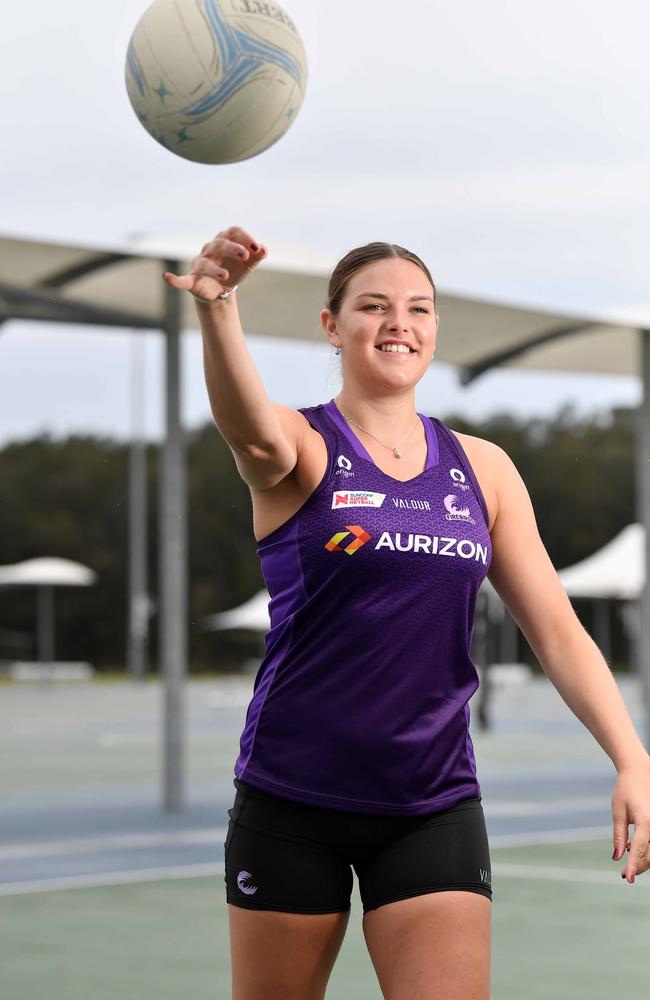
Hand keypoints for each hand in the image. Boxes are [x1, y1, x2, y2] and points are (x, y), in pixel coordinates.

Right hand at [162, 225, 266, 302]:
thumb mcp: (248, 265)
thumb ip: (257, 256)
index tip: (257, 248)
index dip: (245, 238)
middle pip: (220, 244)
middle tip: (245, 256)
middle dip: (233, 248)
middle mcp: (211, 249)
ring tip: (226, 275)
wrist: (221, 290)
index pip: (233, 232)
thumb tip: (265, 250)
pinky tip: (167, 278)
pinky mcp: (192, 279)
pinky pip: (182, 279)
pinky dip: (174, 279)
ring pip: (205, 263)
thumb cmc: (234, 270)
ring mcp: (200, 263)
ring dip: (214, 269)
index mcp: (225, 241)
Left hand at [612, 760, 649, 882]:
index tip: (626, 878)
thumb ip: (619, 835)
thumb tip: (617, 857)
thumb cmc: (626, 789)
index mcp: (646, 821)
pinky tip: (634, 849)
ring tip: (628, 862)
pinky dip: (646, 849)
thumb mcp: (618, 811)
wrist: (639, 771)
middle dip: (638, 866)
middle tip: (623, 874)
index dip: (633, 865)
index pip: (640, 849)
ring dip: (643, 859)